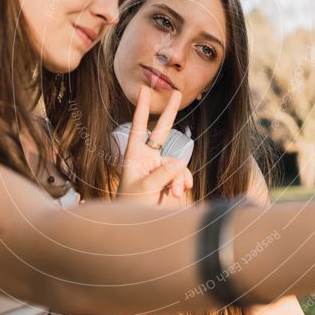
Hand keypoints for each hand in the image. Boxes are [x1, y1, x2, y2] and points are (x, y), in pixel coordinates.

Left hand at [117, 86, 192, 204]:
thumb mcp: (146, 188)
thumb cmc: (132, 205)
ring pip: (177, 163)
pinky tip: (179, 193)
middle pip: (161, 130)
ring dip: (178, 178)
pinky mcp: (168, 179)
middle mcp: (147, 158)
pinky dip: (182, 182)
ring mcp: (158, 168)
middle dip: (169, 113)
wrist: (135, 225)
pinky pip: (181, 174)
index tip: (142, 90)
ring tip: (173, 194)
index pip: (138, 126)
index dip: (141, 108)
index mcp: (134, 155)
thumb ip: (163, 173)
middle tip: (176, 92)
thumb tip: (179, 161)